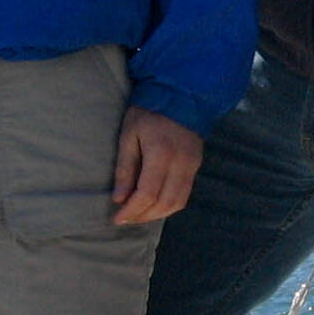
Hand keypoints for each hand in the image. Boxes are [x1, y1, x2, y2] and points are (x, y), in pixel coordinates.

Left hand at [111, 105, 202, 223]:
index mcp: (161, 153)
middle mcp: (181, 163)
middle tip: (126, 219)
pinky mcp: (196, 166)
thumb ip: (125, 168)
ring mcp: (192, 165)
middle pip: (164, 203)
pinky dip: (169, 205)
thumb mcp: (129, 135)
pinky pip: (185, 194)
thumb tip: (119, 198)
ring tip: (139, 215)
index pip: (147, 193)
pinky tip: (154, 205)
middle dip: (143, 216)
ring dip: (157, 214)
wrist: (180, 95)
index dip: (132, 210)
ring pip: (178, 203)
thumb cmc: (148, 112)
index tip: (117, 218)